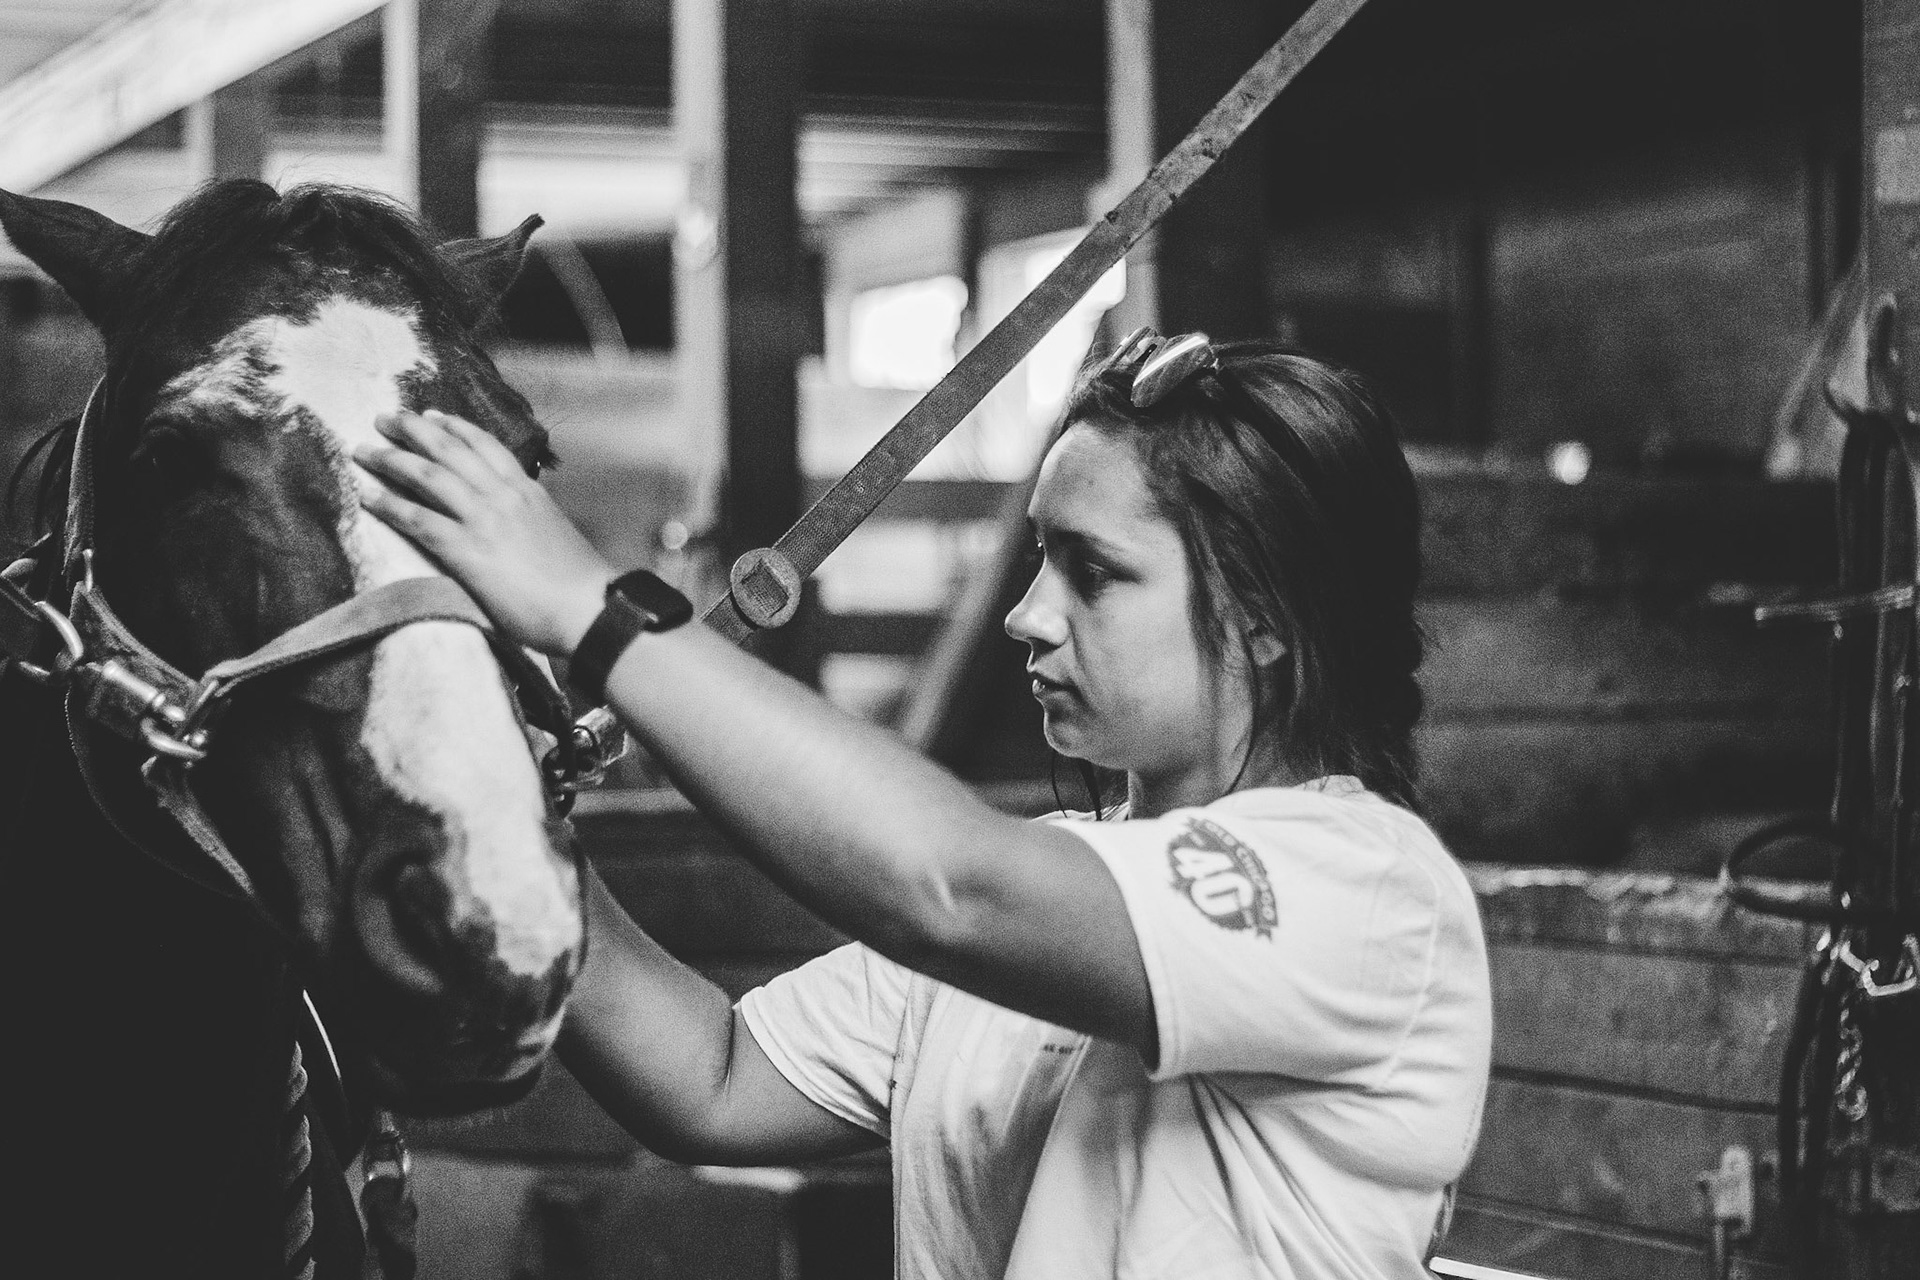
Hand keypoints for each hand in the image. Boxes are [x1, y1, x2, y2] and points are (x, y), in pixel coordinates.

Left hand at [354, 411, 614, 655]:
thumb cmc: (579, 586)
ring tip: (364, 450)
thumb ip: (531, 521)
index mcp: (528, 492)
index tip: (432, 414)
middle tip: (386, 418)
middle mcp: (504, 496)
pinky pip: (419, 519)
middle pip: (450, 449)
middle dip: (413, 430)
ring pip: (429, 475)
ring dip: (392, 459)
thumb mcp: (555, 535)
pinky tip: (368, 497)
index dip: (455, 427)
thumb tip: (515, 526)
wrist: (589, 609)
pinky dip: (390, 505)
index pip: (486, 445)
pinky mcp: (468, 550)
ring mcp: (484, 520)